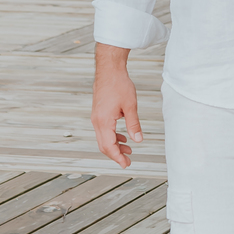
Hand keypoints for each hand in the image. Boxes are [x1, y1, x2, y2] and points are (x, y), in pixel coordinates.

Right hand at [92, 44, 142, 168]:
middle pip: (104, 145)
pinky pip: (104, 130)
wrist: (109, 70)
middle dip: (116, 154)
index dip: (117, 157)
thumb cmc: (119, 85)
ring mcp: (96, 118)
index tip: (126, 164)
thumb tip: (138, 140)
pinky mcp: (98, 113)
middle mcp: (97, 121)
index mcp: (103, 121)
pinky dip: (113, 136)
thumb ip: (133, 124)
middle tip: (128, 161)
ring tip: (129, 150)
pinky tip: (123, 137)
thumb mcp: (130, 106)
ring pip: (104, 138)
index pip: (109, 146)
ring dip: (115, 146)